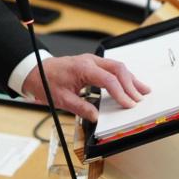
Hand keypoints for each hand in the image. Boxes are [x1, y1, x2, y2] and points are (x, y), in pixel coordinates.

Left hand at [22, 54, 148, 121]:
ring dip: (130, 78)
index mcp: (82, 68)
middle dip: (131, 84)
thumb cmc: (47, 82)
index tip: (129, 104)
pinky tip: (129, 84)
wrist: (36, 71)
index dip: (121, 93)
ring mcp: (91, 60)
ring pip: (117, 66)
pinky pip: (111, 67)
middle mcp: (89, 61)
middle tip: (139, 98)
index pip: (108, 80)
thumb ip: (81, 108)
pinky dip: (122, 76)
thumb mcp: (62, 100)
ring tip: (142, 90)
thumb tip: (97, 117)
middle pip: (117, 69)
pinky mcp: (92, 64)